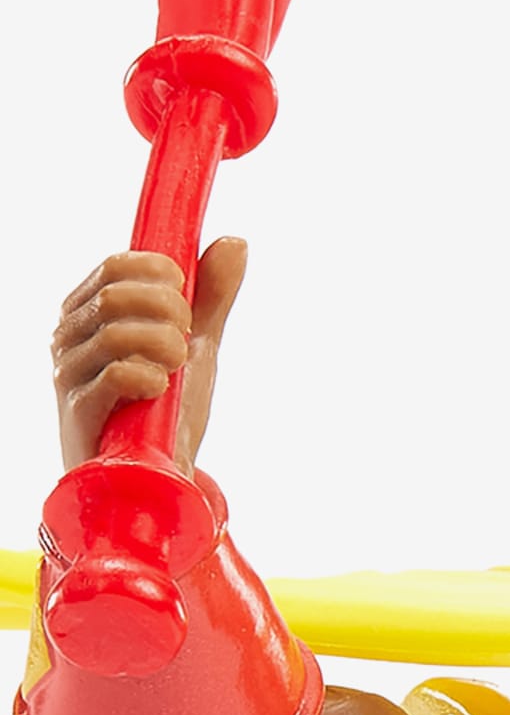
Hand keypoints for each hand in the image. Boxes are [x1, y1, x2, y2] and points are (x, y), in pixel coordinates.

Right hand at [52, 237, 247, 471]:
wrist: (154, 472)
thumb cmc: (164, 404)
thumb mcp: (195, 343)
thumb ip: (211, 296)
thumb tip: (234, 242)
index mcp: (90, 310)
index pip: (117, 265)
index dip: (162, 274)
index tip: (188, 300)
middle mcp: (69, 336)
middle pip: (117, 294)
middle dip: (170, 310)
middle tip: (187, 338)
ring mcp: (68, 373)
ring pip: (116, 331)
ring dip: (165, 345)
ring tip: (176, 365)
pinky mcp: (77, 411)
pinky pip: (114, 374)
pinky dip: (149, 376)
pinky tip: (159, 388)